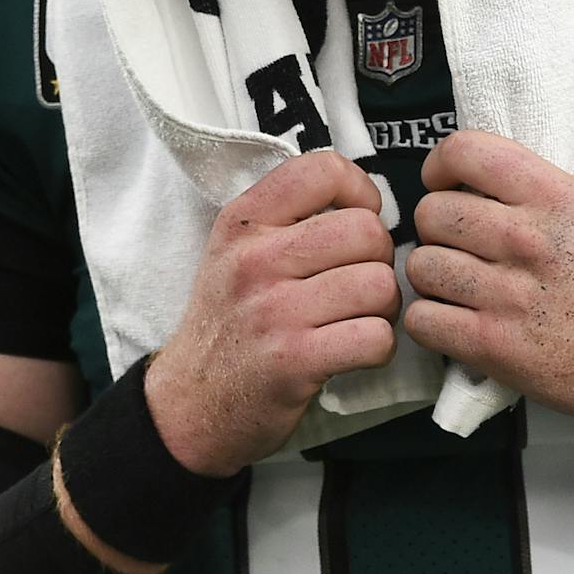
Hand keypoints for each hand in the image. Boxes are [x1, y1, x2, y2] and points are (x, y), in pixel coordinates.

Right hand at [146, 151, 399, 475]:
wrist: (190, 403)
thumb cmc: (228, 323)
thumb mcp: (235, 252)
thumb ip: (287, 218)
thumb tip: (366, 203)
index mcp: (243, 222)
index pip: (323, 170)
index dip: (361, 192)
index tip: (358, 219)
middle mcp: (255, 259)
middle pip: (367, 231)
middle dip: (380, 259)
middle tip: (360, 283)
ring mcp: (274, 310)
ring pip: (379, 284)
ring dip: (384, 307)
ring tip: (358, 318)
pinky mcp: (294, 360)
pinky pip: (375, 336)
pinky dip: (378, 346)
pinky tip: (355, 350)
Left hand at [404, 129, 573, 430]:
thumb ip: (550, 181)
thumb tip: (496, 172)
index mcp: (553, 197)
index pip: (466, 152)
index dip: (441, 165)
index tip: (445, 183)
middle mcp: (526, 239)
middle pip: (431, 212)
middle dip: (437, 226)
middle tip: (458, 243)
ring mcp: (506, 295)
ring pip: (421, 266)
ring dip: (433, 275)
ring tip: (456, 284)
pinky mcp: (492, 346)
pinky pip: (422, 320)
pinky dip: (430, 321)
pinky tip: (453, 319)